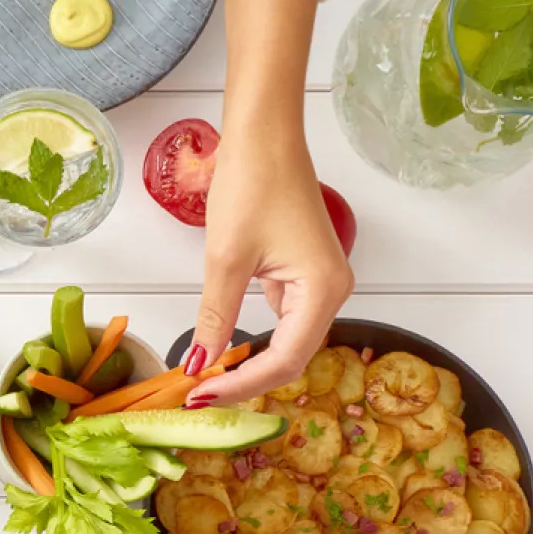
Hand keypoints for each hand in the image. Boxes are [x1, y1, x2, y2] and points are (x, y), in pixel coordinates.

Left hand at [182, 131, 353, 405]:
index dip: (244, 385)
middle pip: (292, 356)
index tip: (202, 396)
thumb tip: (200, 365)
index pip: (286, 359)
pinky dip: (254, 338)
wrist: (264, 137)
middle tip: (200, 396)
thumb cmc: (252, 183)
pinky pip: (283, 318)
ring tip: (207, 381)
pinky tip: (223, 348)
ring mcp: (320, 282)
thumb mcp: (225, 259)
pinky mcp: (303, 273)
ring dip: (249, 363)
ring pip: (287, 340)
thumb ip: (215, 317)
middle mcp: (333, 290)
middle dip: (247, 381)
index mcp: (324, 289)